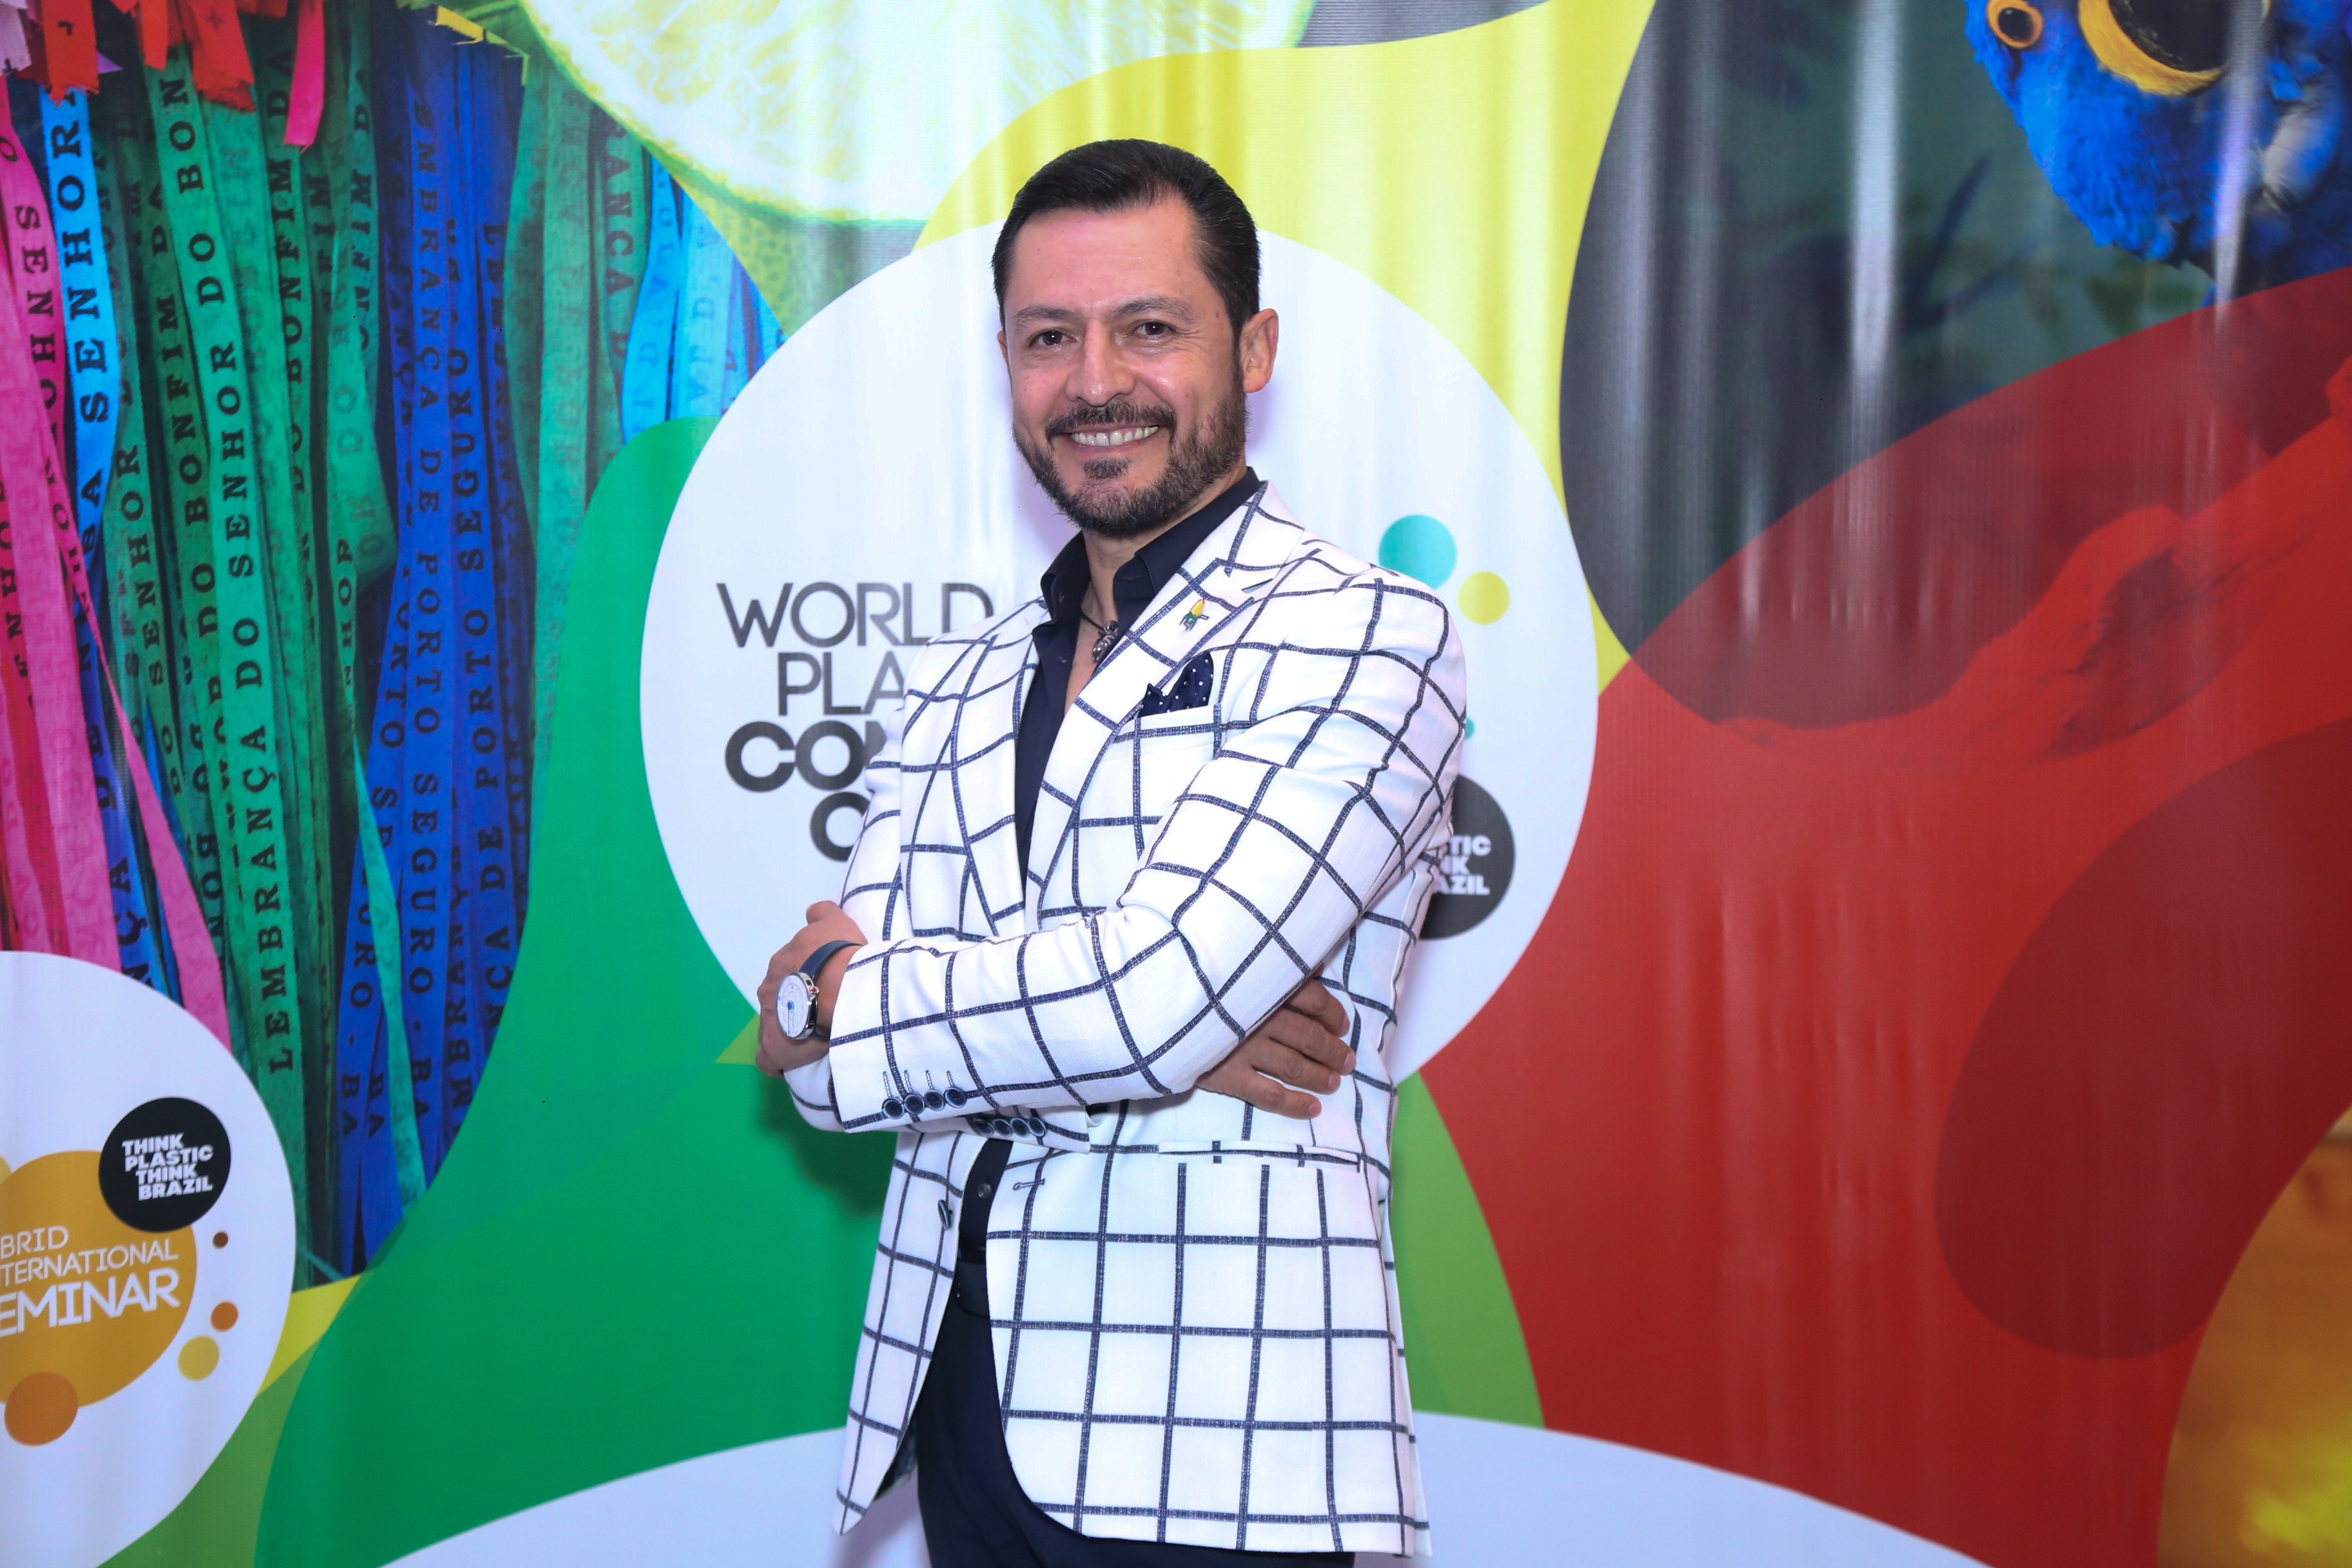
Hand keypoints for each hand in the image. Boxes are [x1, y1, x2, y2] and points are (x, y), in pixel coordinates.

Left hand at [754, 901, 866, 1076]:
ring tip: (811, 1037)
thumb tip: (813, 911)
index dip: (804, 979)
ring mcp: (769, 1020)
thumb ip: (822, 914)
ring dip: (787, 1030)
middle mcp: (769, 990)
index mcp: (782, 964)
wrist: (840, 986)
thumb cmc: (839, 954)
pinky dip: (775, 1061)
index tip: (823, 985)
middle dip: (794, 1004)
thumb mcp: (835, 922)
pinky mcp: (774, 1048)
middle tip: (820, 1010)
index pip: (787, 972)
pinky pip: (767, 1059)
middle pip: (778, 999)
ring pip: (773, 1026)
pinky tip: (788, 1063)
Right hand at [1196, 978, 1353, 1119]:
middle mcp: (1261, 1017)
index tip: (1342, 1025)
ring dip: (1319, 1075)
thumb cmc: (1195, 982)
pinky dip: (1295, 1104)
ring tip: (1334, 1083)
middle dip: (1333, 1050)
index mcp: (1266, 986)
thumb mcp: (1235, 965)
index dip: (1333, 1014)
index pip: (1314, 999)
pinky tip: (1313, 1108)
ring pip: (1294, 1066)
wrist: (1149, 1008)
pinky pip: (1270, 1095)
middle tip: (1347, 1061)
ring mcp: (1245, 1049)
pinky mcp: (1228, 1076)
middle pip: (1309, 1036)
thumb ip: (1275, 965)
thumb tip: (1314, 967)